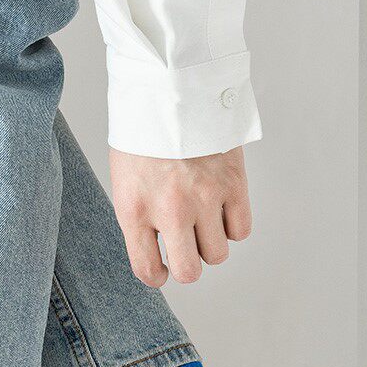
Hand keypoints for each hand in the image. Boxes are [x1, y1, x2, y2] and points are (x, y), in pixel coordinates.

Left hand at [109, 147, 251, 286]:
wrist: (171, 90)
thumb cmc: (144, 134)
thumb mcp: (125, 179)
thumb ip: (139, 217)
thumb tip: (156, 249)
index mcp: (134, 210)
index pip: (148, 269)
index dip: (157, 276)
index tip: (162, 271)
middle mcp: (170, 210)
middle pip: (189, 271)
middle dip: (187, 265)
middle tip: (185, 248)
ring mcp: (205, 198)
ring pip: (218, 254)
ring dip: (210, 243)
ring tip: (203, 221)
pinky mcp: (233, 184)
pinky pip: (241, 230)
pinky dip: (232, 226)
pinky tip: (221, 210)